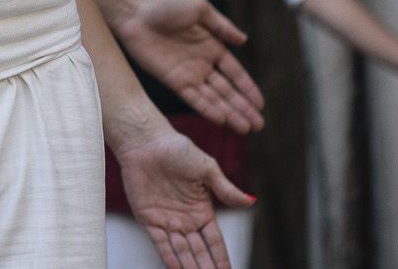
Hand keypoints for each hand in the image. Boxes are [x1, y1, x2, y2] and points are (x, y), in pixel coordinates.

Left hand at [115, 0, 264, 133]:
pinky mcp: (173, 81)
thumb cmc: (165, 5)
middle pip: (227, 90)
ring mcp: (188, 74)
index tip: (261, 104)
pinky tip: (221, 120)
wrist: (135, 12)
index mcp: (212, 46)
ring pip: (214, 98)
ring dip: (230, 113)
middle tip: (258, 125)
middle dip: (243, 107)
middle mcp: (202, 64)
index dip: (248, 88)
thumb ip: (222, 26)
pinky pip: (194, 99)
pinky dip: (208, 109)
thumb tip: (244, 39)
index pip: (235, 73)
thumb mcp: (199, 9)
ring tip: (245, 129)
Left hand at [115, 125, 253, 268]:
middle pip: (199, 251)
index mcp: (201, 210)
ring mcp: (167, 220)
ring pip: (181, 251)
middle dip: (206, 267)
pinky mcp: (148, 219)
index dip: (221, 258)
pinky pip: (160, 243)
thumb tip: (251, 202)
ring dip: (190, 266)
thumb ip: (226, 189)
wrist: (146, 141)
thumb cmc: (177, 149)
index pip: (214, 241)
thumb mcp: (207, 169)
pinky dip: (169, 257)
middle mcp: (185, 220)